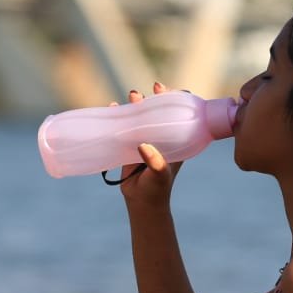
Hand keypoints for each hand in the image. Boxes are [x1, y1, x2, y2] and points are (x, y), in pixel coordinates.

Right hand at [114, 82, 183, 207]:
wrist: (141, 202)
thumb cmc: (157, 188)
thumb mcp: (160, 175)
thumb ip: (155, 162)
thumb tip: (143, 145)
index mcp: (176, 140)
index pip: (180, 114)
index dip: (177, 100)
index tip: (170, 91)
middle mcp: (162, 136)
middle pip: (160, 110)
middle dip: (155, 97)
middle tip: (151, 89)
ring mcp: (145, 138)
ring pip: (141, 115)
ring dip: (137, 103)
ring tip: (133, 96)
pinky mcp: (129, 144)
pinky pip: (124, 125)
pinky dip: (118, 114)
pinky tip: (113, 106)